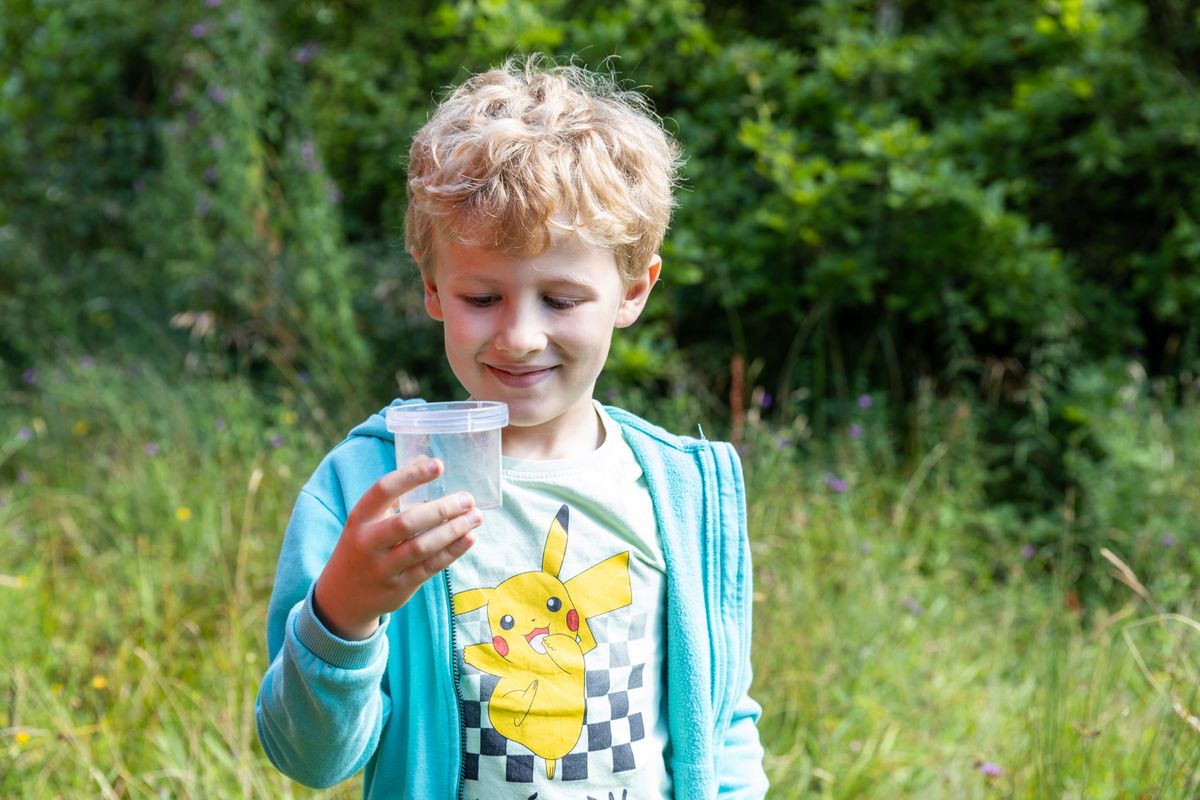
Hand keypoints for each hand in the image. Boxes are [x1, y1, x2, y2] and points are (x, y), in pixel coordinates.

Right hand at [313, 457, 482, 639]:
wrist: (342, 597)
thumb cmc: (362, 545)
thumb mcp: (367, 519)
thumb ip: (395, 492)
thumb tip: (425, 459)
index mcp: (360, 517)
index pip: (384, 490)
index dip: (411, 475)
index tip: (438, 465)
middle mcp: (369, 542)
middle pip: (407, 522)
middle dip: (442, 508)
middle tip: (468, 499)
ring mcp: (384, 567)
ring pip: (422, 547)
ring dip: (453, 530)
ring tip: (476, 517)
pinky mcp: (400, 586)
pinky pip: (430, 567)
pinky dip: (452, 551)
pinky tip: (469, 538)